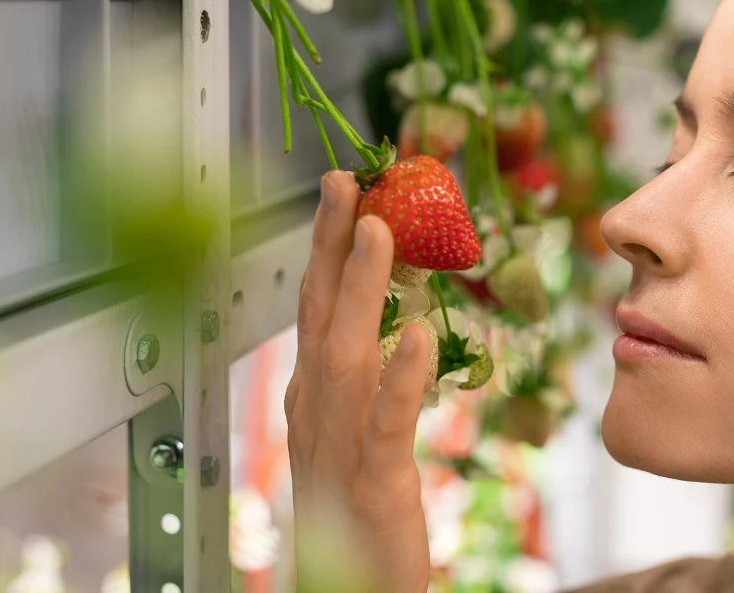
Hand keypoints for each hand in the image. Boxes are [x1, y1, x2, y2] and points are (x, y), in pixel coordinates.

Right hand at [285, 170, 432, 591]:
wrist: (349, 592)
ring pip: (344, 355)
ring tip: (379, 232)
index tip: (342, 191)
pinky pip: (386, 423)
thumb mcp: (352, 434)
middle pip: (318, 315)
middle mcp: (314, 412)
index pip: (315, 307)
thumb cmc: (355, 514)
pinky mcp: (373, 482)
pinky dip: (400, 377)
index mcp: (313, 397)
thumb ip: (364, 380)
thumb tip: (388, 328)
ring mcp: (337, 446)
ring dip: (358, 290)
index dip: (325, 247)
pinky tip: (420, 335)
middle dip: (329, 245)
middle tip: (345, 181)